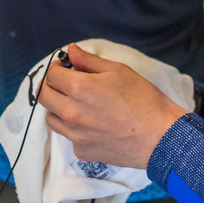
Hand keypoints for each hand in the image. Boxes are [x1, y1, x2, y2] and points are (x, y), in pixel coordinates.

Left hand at [37, 43, 187, 168]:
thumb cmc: (144, 100)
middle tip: (66, 83)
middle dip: (51, 86)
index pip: (50, 75)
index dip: (56, 68)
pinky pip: (69, 137)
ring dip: (59, 108)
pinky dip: (75, 129)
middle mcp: (71, 113)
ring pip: (51, 118)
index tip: (65, 67)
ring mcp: (75, 135)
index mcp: (79, 88)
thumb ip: (89, 61)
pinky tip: (94, 124)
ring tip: (79, 104)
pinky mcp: (82, 152)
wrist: (160, 137)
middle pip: (43, 96)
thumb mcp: (118, 71)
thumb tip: (71, 51)